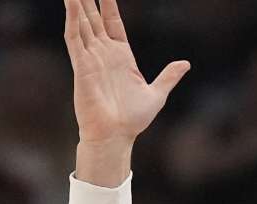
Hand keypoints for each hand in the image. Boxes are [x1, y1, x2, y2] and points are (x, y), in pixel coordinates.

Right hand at [62, 0, 188, 145]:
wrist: (117, 136)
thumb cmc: (133, 120)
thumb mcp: (157, 94)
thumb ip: (168, 77)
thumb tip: (185, 64)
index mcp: (121, 56)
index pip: (112, 22)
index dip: (108, 5)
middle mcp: (104, 54)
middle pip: (94, 19)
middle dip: (88, 0)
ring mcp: (91, 58)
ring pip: (81, 24)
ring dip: (76, 5)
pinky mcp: (82, 66)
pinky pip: (74, 39)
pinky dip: (72, 21)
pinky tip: (72, 5)